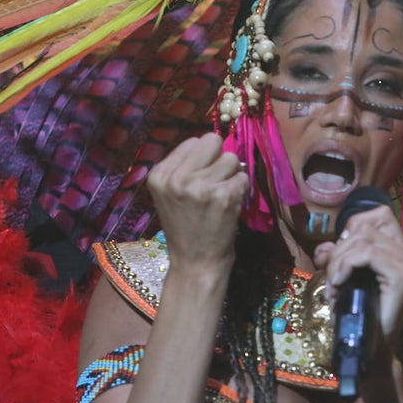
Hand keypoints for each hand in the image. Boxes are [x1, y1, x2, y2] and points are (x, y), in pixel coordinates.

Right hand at [146, 133, 248, 273]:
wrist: (195, 262)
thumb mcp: (170, 193)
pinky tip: (228, 205)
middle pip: (213, 141)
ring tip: (220, 196)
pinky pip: (243, 176)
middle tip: (214, 182)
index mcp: (159, 174)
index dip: (203, 158)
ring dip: (231, 175)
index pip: (193, 141)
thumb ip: (184, 167)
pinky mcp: (222, 195)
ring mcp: (200, 186)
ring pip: (231, 158)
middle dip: (218, 158)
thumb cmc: (185, 226)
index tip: (200, 178)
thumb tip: (213, 142)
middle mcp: (176, 178)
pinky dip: (240, 189)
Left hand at [312, 205, 402, 363]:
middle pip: (365, 226)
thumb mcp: (344, 277)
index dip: (353, 228)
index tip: (341, 256)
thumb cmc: (358, 316)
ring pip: (363, 239)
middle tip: (332, 279)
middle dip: (339, 250)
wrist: (371, 352)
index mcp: (402, 252)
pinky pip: (366, 254)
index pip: (378, 215)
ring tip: (335, 287)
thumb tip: (324, 247)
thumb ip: (337, 257)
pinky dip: (345, 265)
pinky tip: (339, 284)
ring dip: (339, 262)